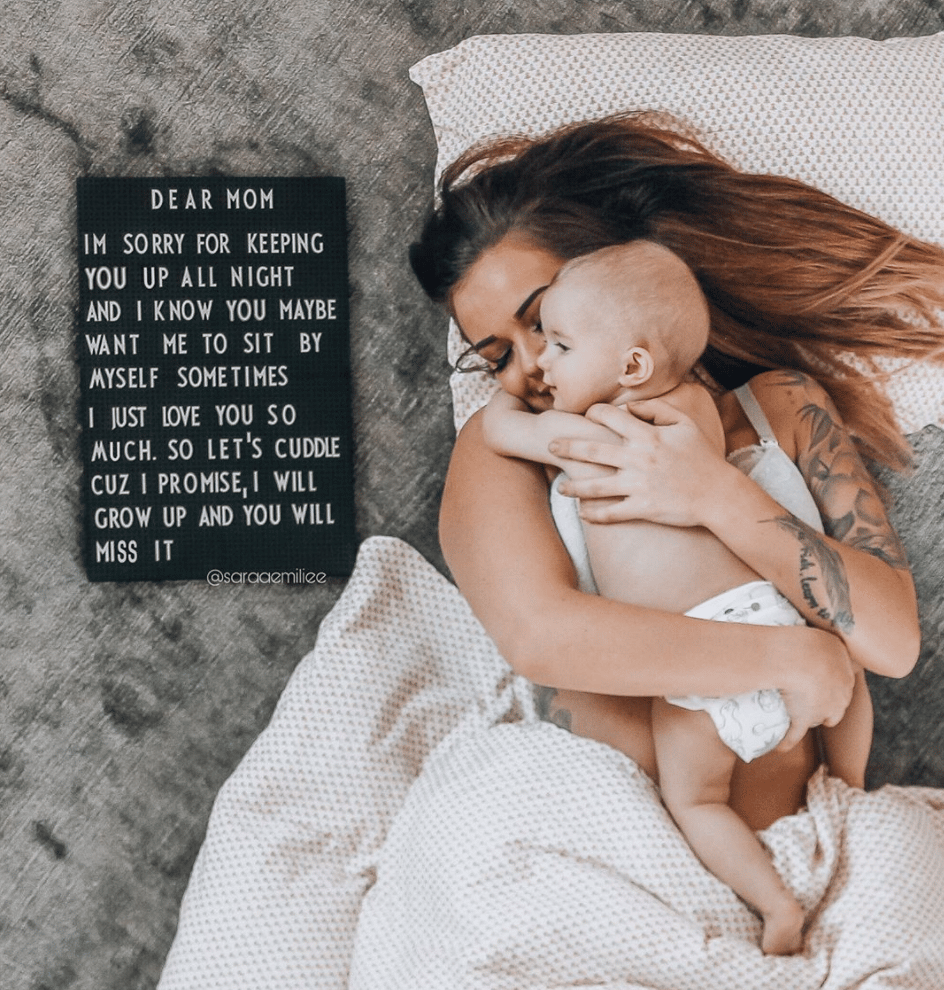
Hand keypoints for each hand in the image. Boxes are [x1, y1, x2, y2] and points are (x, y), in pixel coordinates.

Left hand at [549, 398, 731, 526]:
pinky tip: (582, 513)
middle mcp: (639, 459)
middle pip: (593, 450)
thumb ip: (656, 410)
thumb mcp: (684, 424)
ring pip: (596, 486)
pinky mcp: (642, 508)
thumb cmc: (703, 456)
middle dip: (568, 447)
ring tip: (560, 488)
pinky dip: (595, 514)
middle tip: (550, 446)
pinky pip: (612, 512)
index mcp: (648, 436)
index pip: (611, 417)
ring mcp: (639, 485)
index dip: (594, 414)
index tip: (585, 417)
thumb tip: (629, 405)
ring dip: (574, 487)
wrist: (718, 493)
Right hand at [774, 626, 854, 750]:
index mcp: (846, 672)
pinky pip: (794, 735)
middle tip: (808, 698)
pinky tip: (779, 747)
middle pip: (836, 705)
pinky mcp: (803, 720)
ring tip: (794, 719)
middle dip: (826, 704)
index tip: (819, 681)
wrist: (797, 659)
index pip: (844, 683)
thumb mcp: (822, 635)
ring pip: (819, 719)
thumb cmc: (807, 642)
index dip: (832, 684)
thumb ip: (824, 642)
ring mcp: (822, 709)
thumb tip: (820, 638)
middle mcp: (840, 694)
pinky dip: (786, 742)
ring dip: (809, 720)